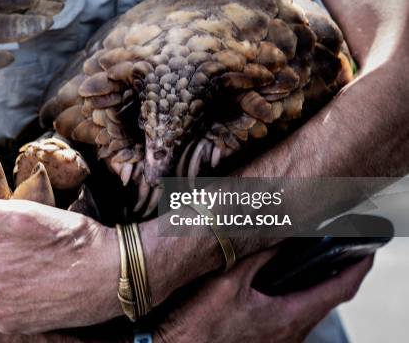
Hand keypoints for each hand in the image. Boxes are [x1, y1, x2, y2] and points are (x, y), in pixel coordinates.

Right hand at [155, 249, 373, 342]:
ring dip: (317, 287)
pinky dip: (298, 298)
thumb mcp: (227, 282)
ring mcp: (280, 341)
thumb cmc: (199, 324)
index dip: (357, 268)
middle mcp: (292, 334)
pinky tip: (281, 285)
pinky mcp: (267, 342)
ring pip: (310, 311)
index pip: (339, 290)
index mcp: (289, 316)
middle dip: (338, 274)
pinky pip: (293, 319)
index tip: (366, 250)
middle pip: (328, 301)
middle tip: (340, 249)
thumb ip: (255, 256)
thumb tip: (276, 232)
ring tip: (313, 262)